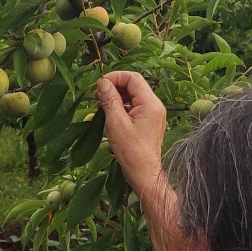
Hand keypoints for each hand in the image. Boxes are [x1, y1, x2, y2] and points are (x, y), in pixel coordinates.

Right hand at [95, 70, 166, 199]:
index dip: (115, 77)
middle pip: (134, 85)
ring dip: (116, 97)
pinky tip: (109, 114)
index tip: (99, 85)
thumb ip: (110, 100)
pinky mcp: (149, 122)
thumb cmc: (131, 150)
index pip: (133, 78)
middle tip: (96, 96)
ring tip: (100, 105)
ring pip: (133, 96)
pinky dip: (122, 106)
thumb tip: (102, 83)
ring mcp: (153, 114)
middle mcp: (155, 105)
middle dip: (114, 87)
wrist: (144, 172)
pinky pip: (135, 106)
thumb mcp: (116, 122)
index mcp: (150, 103)